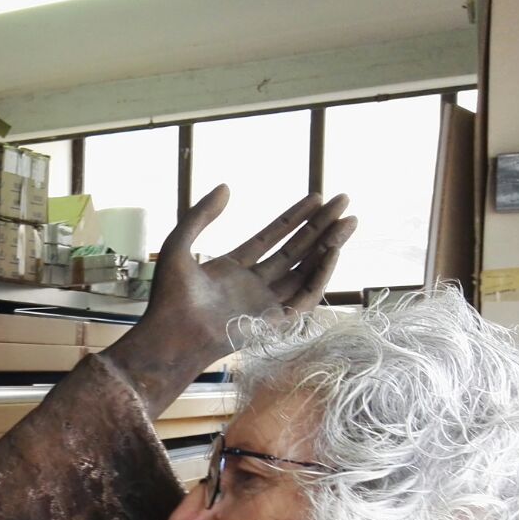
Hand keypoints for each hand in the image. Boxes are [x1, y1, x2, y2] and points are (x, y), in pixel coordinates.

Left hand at [102, 187, 355, 416]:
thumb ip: (200, 215)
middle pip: (294, 251)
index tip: (316, 197)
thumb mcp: (179, 244)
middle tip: (344, 202)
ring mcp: (265, 303)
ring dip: (328, 246)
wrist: (172, 334)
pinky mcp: (275, 321)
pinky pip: (306, 295)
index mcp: (232, 270)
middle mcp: (253, 286)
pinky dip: (321, 274)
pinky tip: (332, 250)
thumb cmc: (169, 296)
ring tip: (349, 221)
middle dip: (320, 227)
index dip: (293, 218)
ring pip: (305, 270)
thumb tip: (226, 186)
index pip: (271, 238)